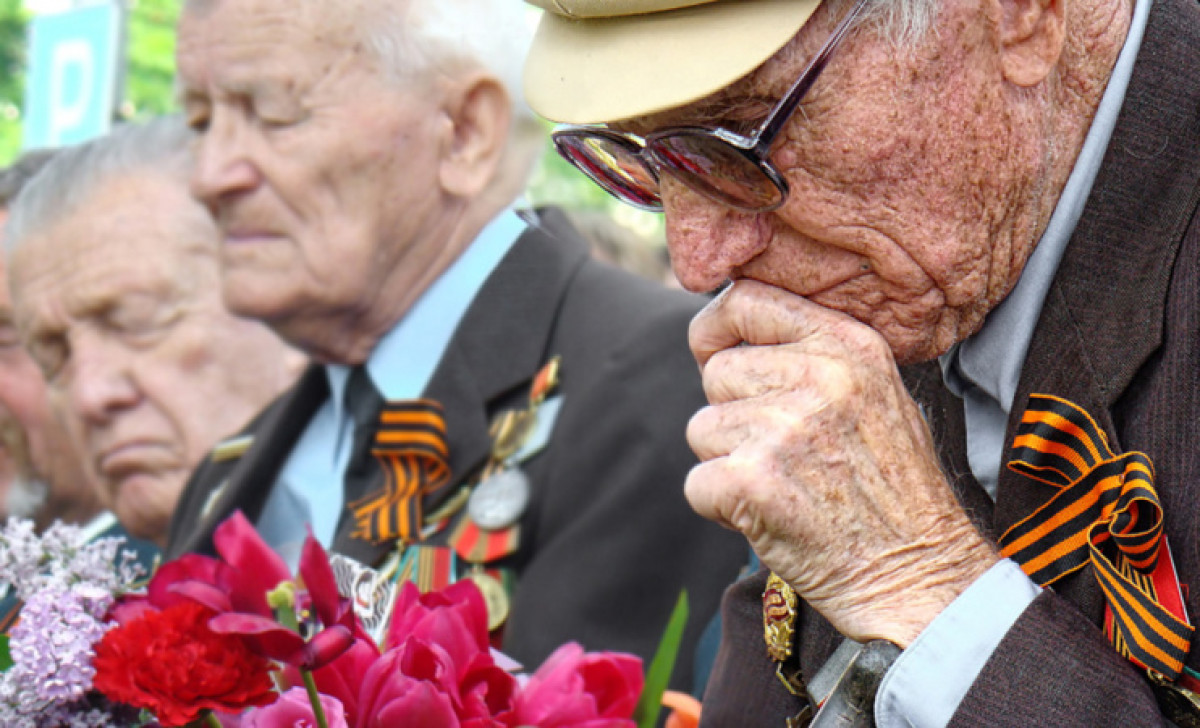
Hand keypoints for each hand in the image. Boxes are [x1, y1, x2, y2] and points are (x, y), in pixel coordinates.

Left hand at [685, 279, 998, 646]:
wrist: (918, 575)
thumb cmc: (892, 491)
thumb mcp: (877, 394)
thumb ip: (813, 356)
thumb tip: (730, 333)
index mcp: (849, 345)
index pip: (747, 299)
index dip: (716, 327)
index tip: (712, 351)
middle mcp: (818, 377)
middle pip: (717, 372)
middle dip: (733, 414)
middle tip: (784, 453)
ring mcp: (783, 428)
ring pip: (703, 429)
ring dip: (728, 463)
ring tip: (786, 487)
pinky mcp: (752, 480)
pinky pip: (697, 483)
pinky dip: (720, 508)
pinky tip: (771, 517)